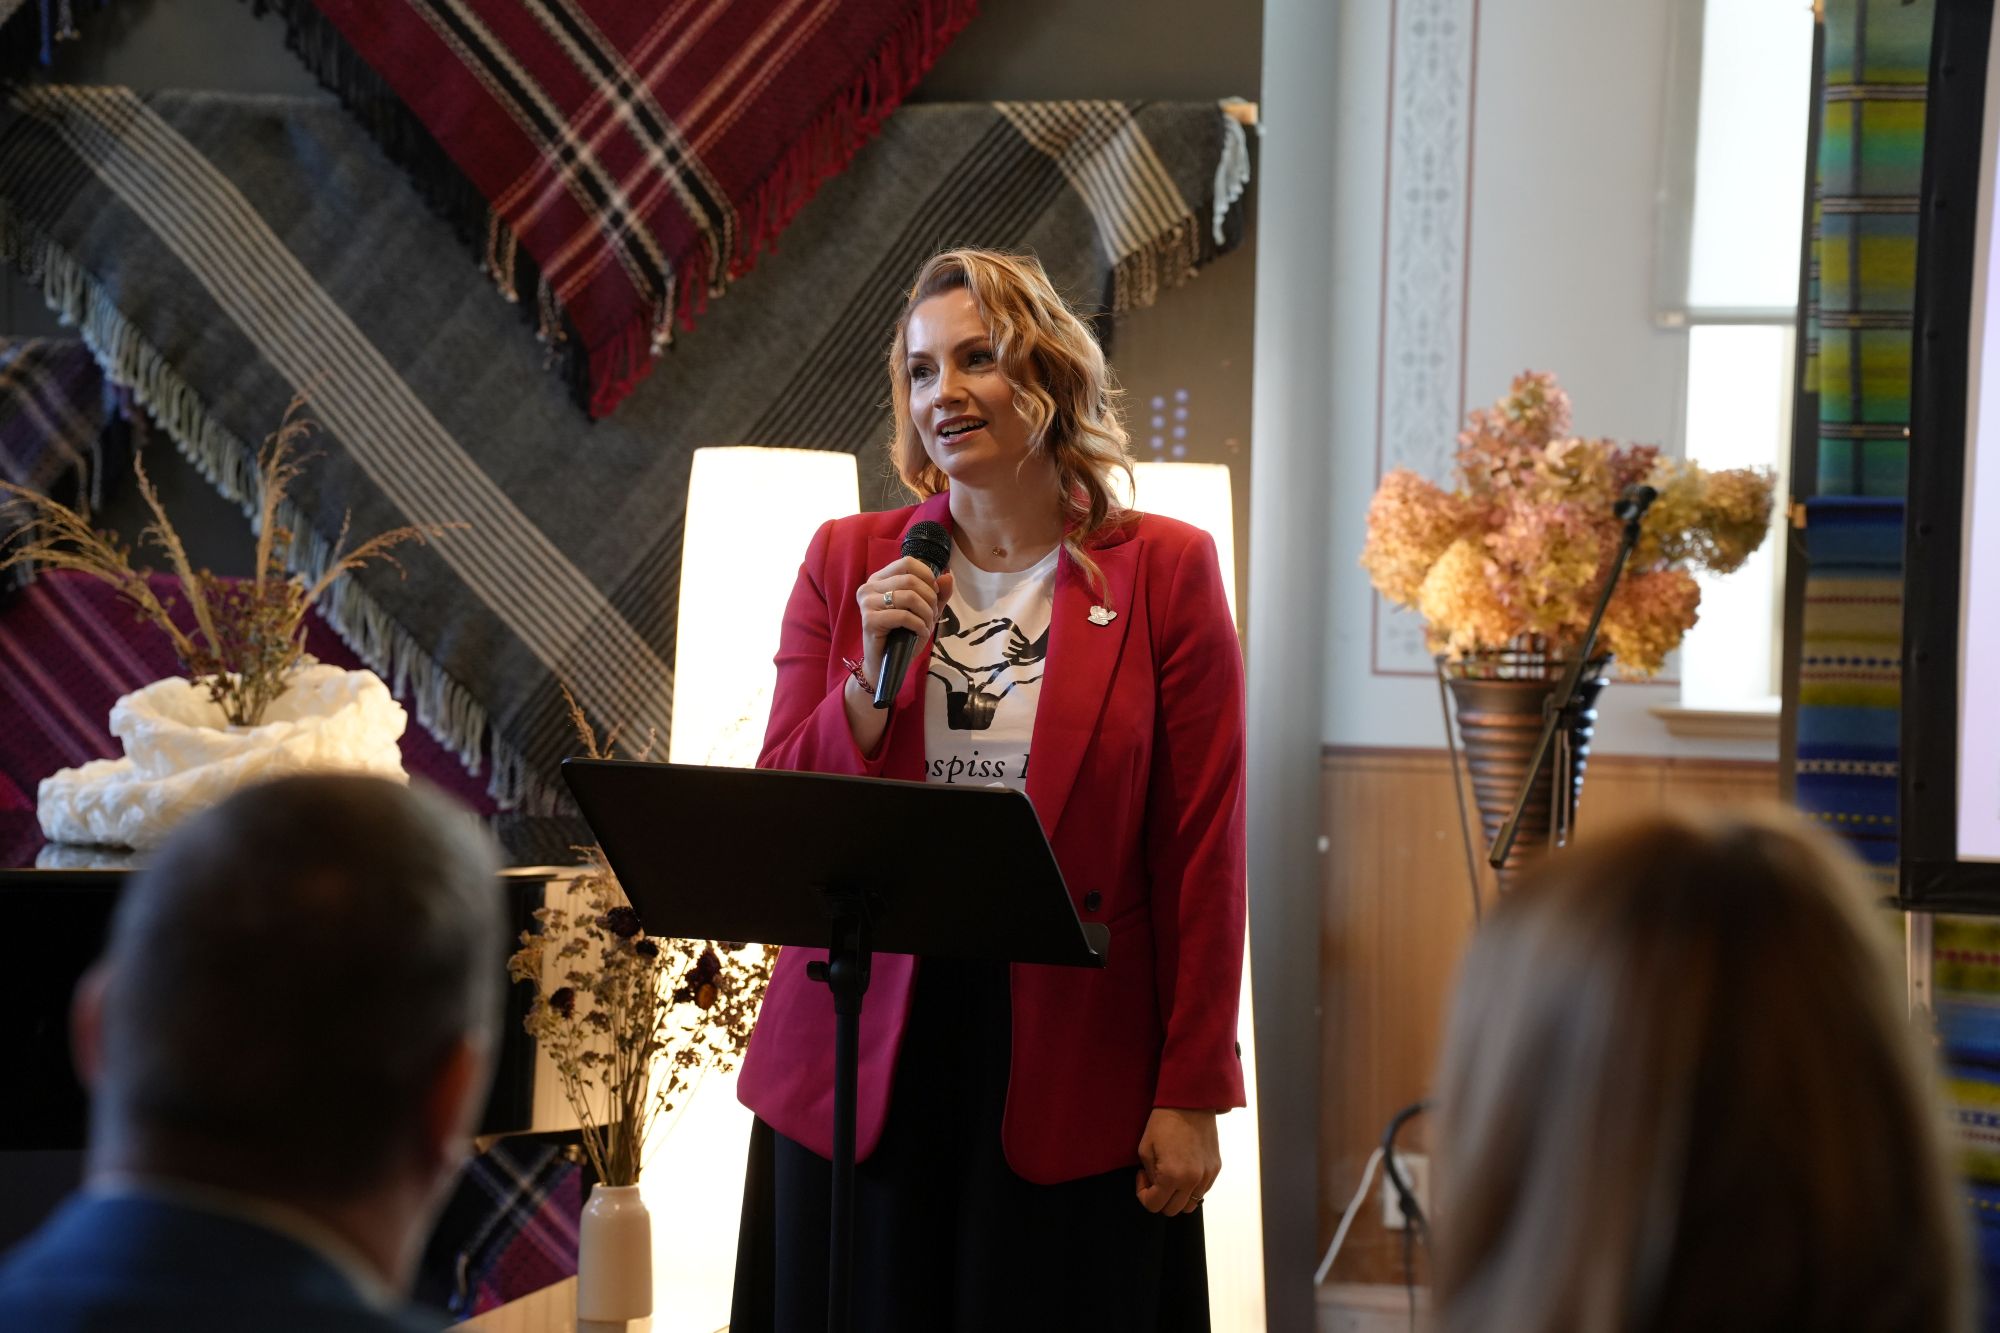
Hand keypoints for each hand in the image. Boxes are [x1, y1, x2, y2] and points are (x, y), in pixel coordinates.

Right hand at [852, 556, 954, 689]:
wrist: (885, 664)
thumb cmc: (902, 635)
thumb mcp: (924, 611)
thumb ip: (938, 593)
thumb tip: (948, 576)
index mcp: (880, 579)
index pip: (907, 563)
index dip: (927, 576)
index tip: (934, 593)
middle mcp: (869, 587)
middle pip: (910, 580)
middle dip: (930, 598)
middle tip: (932, 615)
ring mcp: (867, 603)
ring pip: (909, 597)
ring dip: (926, 613)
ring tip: (927, 625)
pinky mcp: (869, 620)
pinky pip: (904, 616)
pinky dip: (919, 625)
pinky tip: (920, 633)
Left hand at [1134, 1107, 1219, 1215]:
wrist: (1190, 1102)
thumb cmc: (1163, 1122)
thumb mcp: (1145, 1149)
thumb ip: (1149, 1176)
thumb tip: (1155, 1186)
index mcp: (1173, 1176)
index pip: (1154, 1206)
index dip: (1143, 1194)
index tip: (1142, 1176)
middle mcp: (1193, 1181)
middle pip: (1173, 1210)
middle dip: (1160, 1198)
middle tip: (1154, 1178)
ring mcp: (1207, 1176)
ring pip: (1191, 1204)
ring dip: (1177, 1196)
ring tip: (1170, 1176)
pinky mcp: (1216, 1168)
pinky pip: (1202, 1190)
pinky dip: (1191, 1187)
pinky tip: (1183, 1169)